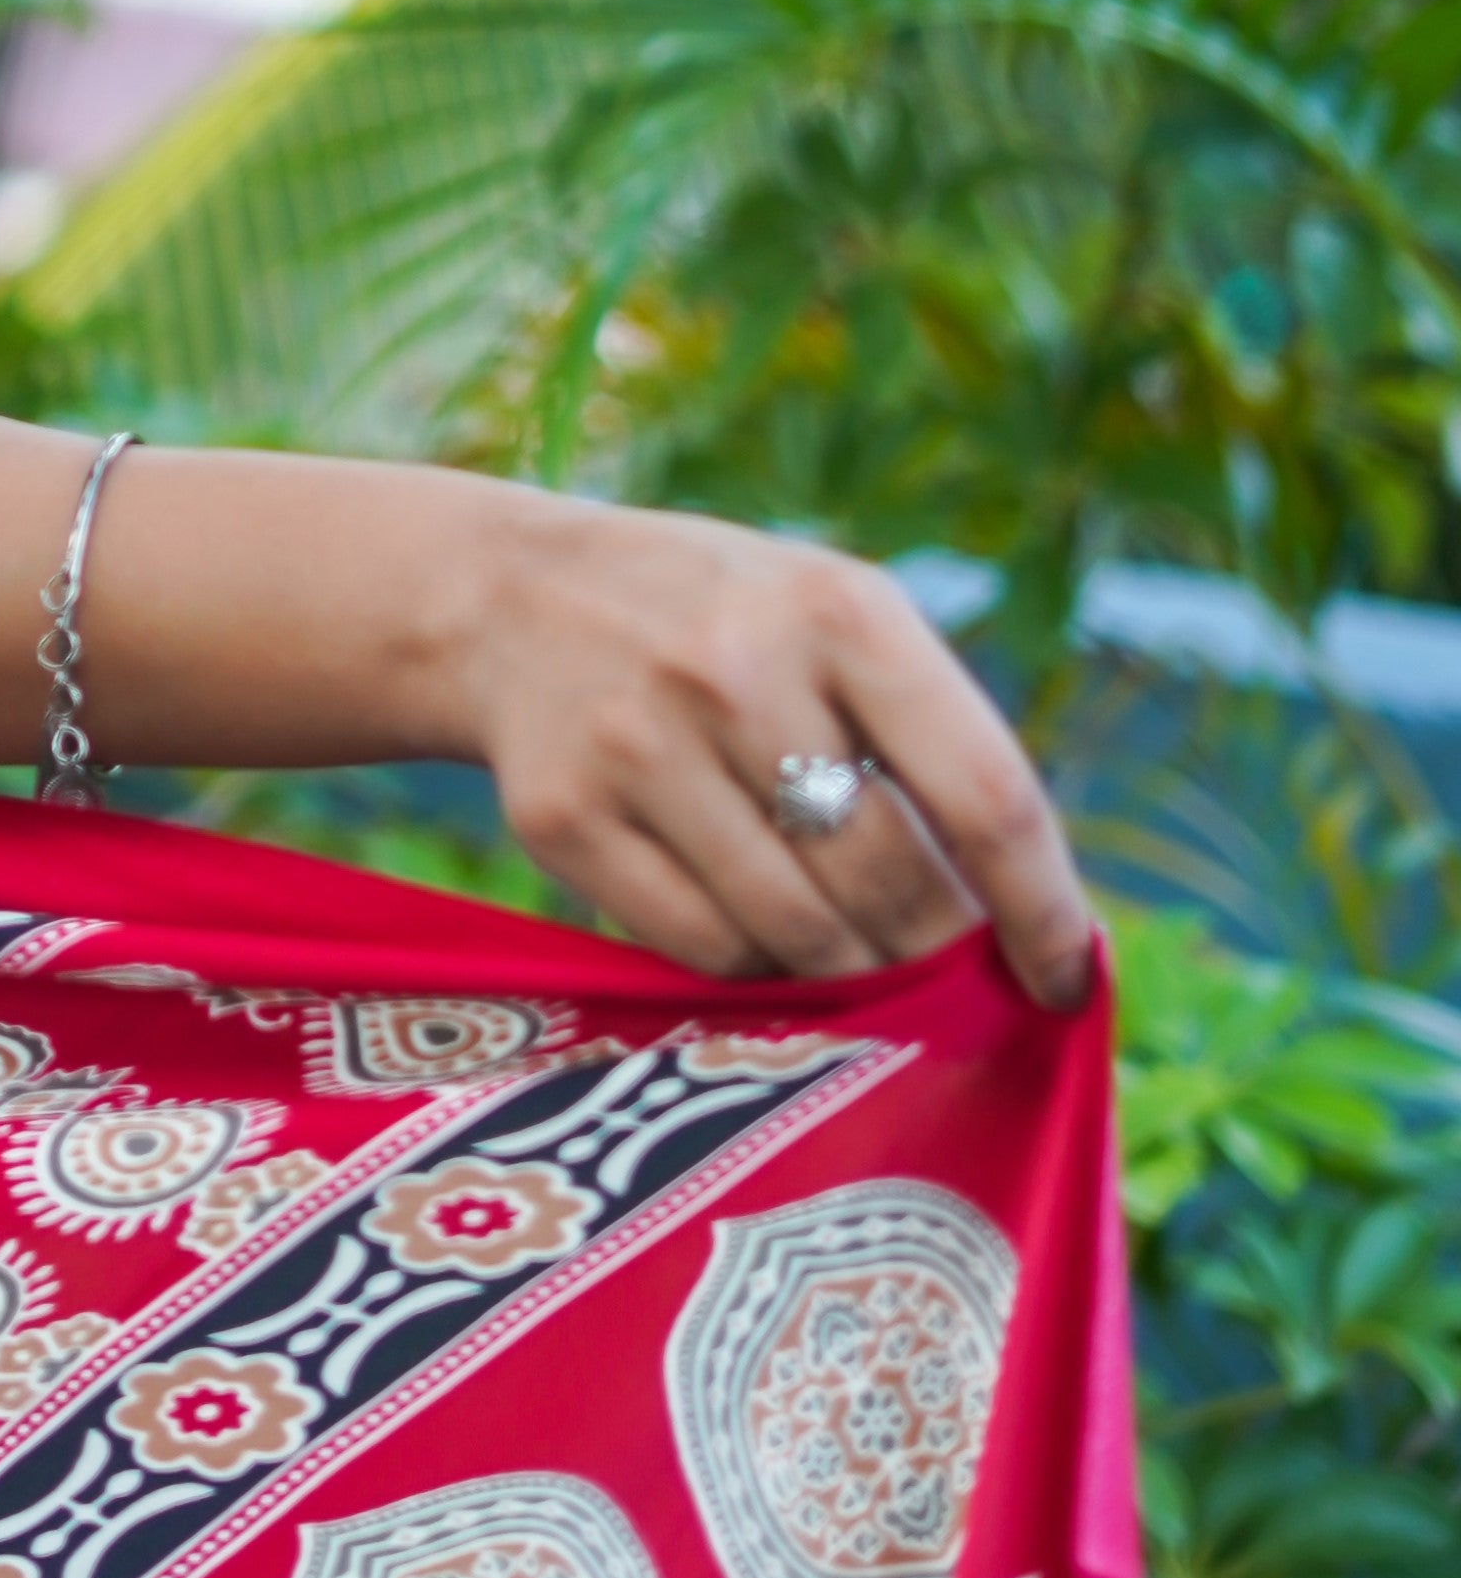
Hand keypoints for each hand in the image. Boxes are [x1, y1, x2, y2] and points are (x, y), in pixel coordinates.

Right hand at [442, 486, 1095, 1006]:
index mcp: (840, 611)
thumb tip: (1025, 923)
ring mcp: (640, 743)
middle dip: (935, 953)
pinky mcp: (563, 816)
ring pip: (799, 933)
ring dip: (846, 971)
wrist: (509, 597)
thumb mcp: (834, 620)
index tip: (1069, 979)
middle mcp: (736, 669)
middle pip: (892, 881)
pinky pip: (702, 951)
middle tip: (942, 975)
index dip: (1042, 909)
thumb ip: (929, 741)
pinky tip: (754, 933)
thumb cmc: (723, 625)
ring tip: (850, 952)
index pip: (985, 795)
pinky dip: (750, 968)